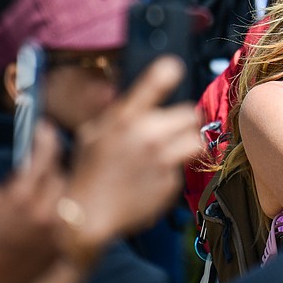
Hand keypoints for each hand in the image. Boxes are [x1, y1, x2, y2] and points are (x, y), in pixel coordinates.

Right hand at [0, 124, 65, 282]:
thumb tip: (13, 178)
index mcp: (20, 198)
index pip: (45, 156)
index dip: (46, 138)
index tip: (44, 129)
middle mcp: (44, 214)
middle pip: (60, 177)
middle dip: (48, 171)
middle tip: (36, 171)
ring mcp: (55, 235)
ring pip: (66, 200)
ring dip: (53, 194)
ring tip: (37, 196)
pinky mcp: (59, 252)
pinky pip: (65, 223)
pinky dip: (56, 217)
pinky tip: (41, 219)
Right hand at [61, 56, 200, 264]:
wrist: (86, 215)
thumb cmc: (89, 172)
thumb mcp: (94, 134)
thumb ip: (120, 114)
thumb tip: (140, 98)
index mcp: (124, 119)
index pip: (154, 83)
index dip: (168, 71)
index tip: (175, 67)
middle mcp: (146, 135)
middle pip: (189, 113)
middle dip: (181, 122)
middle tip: (169, 132)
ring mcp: (161, 159)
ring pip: (196, 140)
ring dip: (186, 144)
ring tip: (169, 152)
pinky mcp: (171, 181)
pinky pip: (185, 167)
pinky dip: (174, 170)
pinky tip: (154, 177)